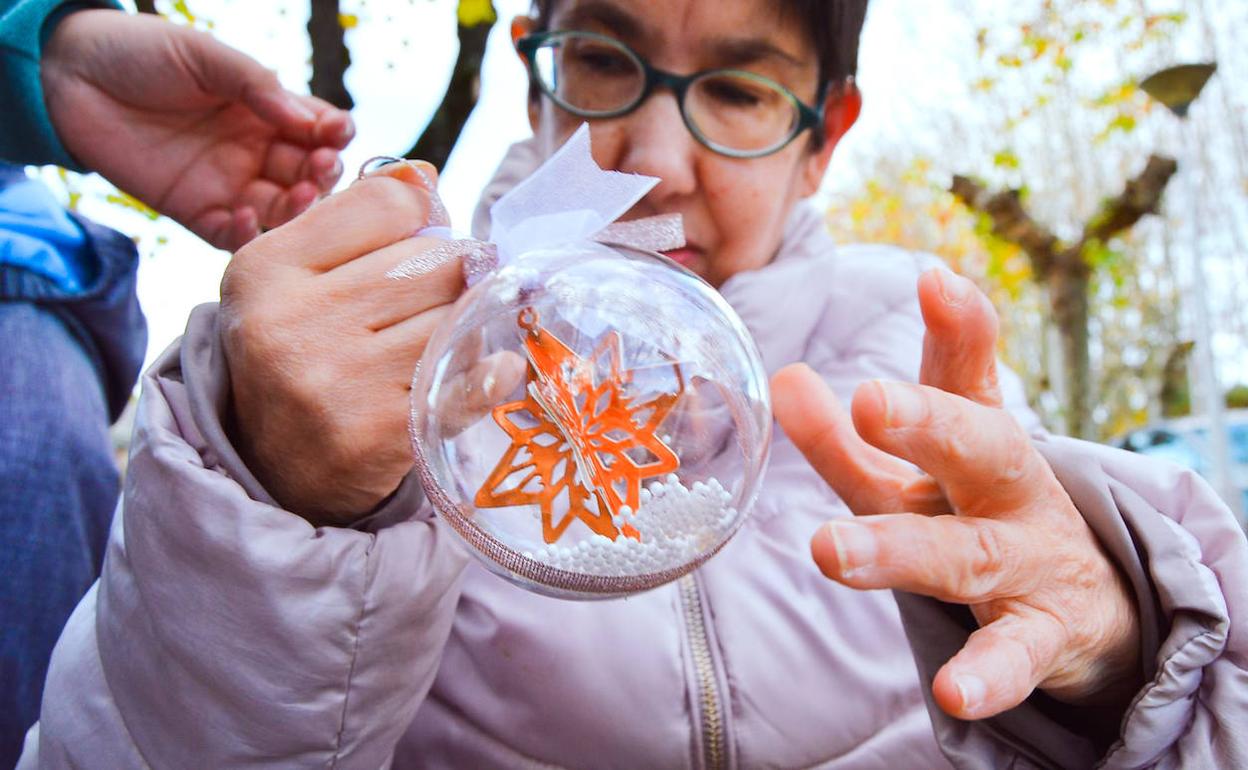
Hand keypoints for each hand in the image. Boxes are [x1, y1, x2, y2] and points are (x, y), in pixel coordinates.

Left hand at [41, 10, 353, 249]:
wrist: (70, 75)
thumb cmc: (142, 53)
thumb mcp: (206, 55)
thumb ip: (257, 85)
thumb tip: (307, 122)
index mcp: (266, 111)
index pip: (318, 130)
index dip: (334, 134)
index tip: (339, 132)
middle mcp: (256, 151)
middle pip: (308, 173)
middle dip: (323, 173)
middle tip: (321, 168)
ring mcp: (228, 184)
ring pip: (281, 209)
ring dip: (297, 207)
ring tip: (299, 195)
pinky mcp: (195, 211)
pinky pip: (232, 235)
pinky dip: (247, 233)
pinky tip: (246, 215)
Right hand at [220, 162, 463, 523]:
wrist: (274, 473)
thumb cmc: (296, 357)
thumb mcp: (294, 281)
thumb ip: (355, 220)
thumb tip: (425, 176)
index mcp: (265, 270)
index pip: (387, 203)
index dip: (420, 217)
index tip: (421, 242)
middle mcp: (294, 323)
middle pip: (433, 261)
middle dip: (449, 277)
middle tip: (436, 302)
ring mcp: (338, 382)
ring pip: (453, 319)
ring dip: (462, 328)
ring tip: (438, 344)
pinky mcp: (380, 434)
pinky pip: (465, 385)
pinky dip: (490, 376)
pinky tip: (498, 370)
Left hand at [772, 269, 1139, 718]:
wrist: (1084, 602)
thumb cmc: (978, 515)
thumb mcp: (918, 471)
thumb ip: (849, 435)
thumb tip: (781, 376)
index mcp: (975, 437)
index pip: (964, 374)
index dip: (954, 329)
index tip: (932, 280)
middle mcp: (1007, 489)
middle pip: (977, 447)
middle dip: (928, 422)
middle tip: (870, 398)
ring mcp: (1028, 560)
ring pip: (967, 554)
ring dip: (901, 551)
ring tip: (831, 551)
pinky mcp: (1043, 632)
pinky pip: (1016, 655)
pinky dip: (988, 674)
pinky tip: (952, 692)